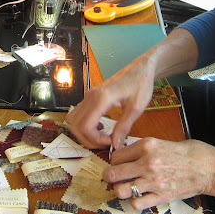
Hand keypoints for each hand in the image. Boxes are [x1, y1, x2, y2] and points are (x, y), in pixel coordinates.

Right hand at [67, 28, 199, 149]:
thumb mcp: (136, 108)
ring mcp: (89, 96)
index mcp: (101, 98)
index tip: (110, 143)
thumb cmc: (140, 84)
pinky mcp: (91, 97)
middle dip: (88, 139)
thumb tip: (115, 145)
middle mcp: (90, 96)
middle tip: (106, 143)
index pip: (85, 126)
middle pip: (75, 126)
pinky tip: (100, 127)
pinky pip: (79, 114)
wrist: (141, 68)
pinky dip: (85, 125)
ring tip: (102, 137)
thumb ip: (124, 127)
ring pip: (74, 120)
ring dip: (84, 133)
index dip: (94, 140)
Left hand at [104, 138, 214, 209]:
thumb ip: (143, 149)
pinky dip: (134, 202)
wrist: (208, 168)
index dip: (114, 161)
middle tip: (111, 178)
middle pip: (113, 174)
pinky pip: (136, 204)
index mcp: (147, 146)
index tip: (117, 164)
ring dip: (120, 191)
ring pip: (121, 191)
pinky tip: (138, 197)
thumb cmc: (188, 153)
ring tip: (124, 189)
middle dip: (109, 177)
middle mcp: (147, 163)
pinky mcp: (161, 197)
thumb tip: (125, 156)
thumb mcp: (162, 142)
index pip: (116, 156)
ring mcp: (153, 181)